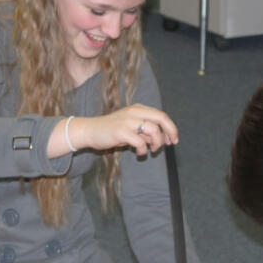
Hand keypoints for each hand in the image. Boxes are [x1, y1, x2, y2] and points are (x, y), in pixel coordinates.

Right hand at [60, 104, 178, 156]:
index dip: (170, 127)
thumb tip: (160, 139)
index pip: (161, 115)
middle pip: (161, 118)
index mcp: (138, 109)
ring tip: (152, 150)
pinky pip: (141, 142)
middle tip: (171, 144)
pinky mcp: (121, 132)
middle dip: (170, 131)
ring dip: (156, 142)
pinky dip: (143, 149)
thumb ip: (144, 130)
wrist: (90, 131)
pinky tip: (139, 153)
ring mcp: (128, 121)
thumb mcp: (130, 127)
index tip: (172, 139)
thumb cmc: (111, 131)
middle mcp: (134, 112)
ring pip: (153, 130)